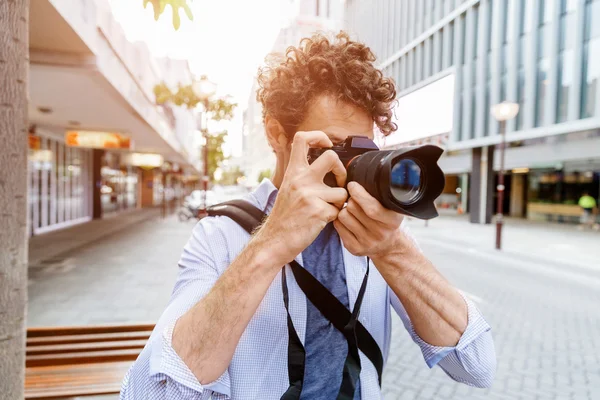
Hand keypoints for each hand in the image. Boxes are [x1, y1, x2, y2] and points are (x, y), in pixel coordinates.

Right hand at [256, 131, 347, 265]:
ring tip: (328, 209)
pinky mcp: (318, 211)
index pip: (302, 138)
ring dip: (340, 202)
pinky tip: (322, 220)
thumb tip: (324, 163)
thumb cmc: (284, 217)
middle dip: (342, 170)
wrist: (275, 241)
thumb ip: (303, 175)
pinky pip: (339, 210)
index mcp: (293, 172)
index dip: (319, 136)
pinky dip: (335, 217)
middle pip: (331, 157)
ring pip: (342, 191)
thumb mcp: (288, 188)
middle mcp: (300, 179)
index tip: (327, 145)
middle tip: (339, 183)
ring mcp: (310, 195)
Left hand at [334, 181, 406, 258]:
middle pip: (353, 208)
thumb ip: (381, 195)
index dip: (359, 194)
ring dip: (344, 210)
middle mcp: (380, 234)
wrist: (388, 245)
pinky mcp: (354, 248)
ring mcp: (367, 242)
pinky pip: (338, 226)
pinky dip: (340, 220)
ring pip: (343, 216)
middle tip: (354, 199)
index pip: (371, 207)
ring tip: (352, 211)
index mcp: (392, 221)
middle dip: (351, 199)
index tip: (352, 185)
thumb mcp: (392, 207)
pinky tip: (348, 220)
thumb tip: (362, 178)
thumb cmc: (387, 220)